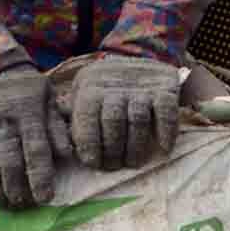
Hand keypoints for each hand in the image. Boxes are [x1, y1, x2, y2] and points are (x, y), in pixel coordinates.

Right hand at [0, 62, 65, 211]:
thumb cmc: (29, 90)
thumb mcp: (50, 99)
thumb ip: (58, 126)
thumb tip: (68, 154)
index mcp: (28, 113)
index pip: (35, 149)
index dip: (40, 175)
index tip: (46, 198)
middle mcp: (2, 123)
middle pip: (9, 162)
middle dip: (18, 188)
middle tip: (27, 205)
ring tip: (8, 206)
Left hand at [70, 52, 183, 169]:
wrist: (141, 64)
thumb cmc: (104, 91)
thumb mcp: (82, 95)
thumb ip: (73, 118)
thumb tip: (63, 148)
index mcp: (90, 87)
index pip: (87, 117)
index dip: (90, 144)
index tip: (94, 163)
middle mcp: (115, 84)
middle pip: (112, 121)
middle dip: (112, 150)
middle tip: (114, 166)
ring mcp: (141, 86)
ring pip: (137, 119)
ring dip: (135, 147)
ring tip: (133, 163)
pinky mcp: (165, 89)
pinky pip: (165, 113)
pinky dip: (165, 133)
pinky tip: (163, 150)